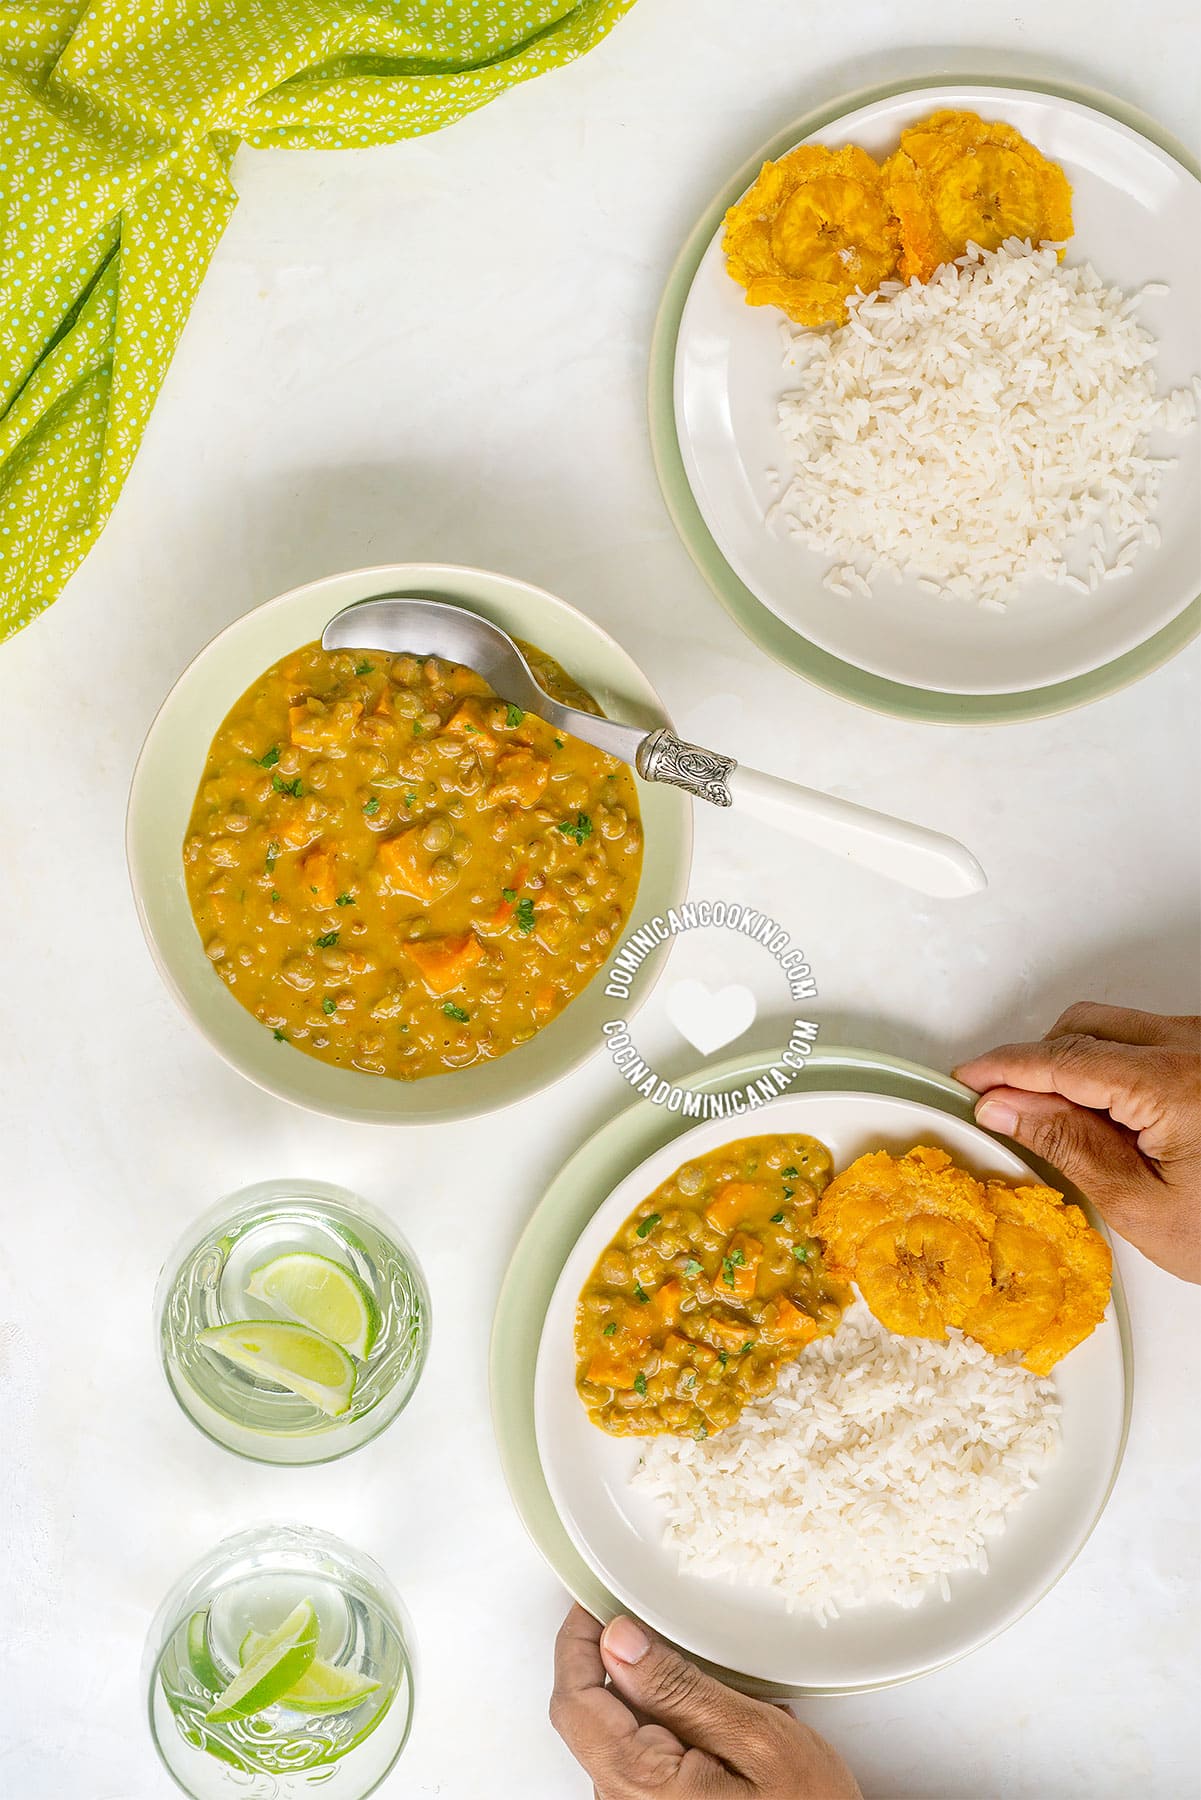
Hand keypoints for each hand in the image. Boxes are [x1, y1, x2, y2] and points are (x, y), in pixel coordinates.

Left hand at [551, 1605, 862, 1798]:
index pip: (573, 1701)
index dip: (578, 1641)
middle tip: (665, 1627)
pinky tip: (719, 1720)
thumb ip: (680, 1689)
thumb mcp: (755, 1737)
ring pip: (619, 1727)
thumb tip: (618, 1640)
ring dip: (653, 1694)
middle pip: (592, 1712)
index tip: (597, 1600)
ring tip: (717, 1688)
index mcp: (639, 1784)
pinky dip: (670, 1721)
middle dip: (622, 1663)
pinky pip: (643, 1750)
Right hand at [954, 1002, 1200, 1282]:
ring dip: (1076, 1064)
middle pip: (1084, 1028)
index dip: (1005, 1067)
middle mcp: (1194, 1047)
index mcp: (1173, 1084)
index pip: (1062, 1058)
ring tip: (1069, 1127)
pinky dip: (1112, 1067)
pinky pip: (1146, 1040)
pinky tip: (1112, 1118)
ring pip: (1114, 1029)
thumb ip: (1067, 1146)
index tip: (967, 1078)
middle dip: (1037, 1063)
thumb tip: (1005, 1104)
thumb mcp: (1142, 1205)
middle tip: (1007, 1109)